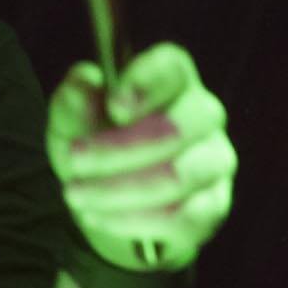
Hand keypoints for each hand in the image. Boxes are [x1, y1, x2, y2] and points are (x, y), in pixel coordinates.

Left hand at [46, 43, 235, 273]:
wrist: (110, 199)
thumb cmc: (94, 143)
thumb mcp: (71, 122)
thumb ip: (73, 103)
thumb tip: (82, 88)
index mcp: (170, 80)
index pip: (172, 67)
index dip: (145, 83)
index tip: (113, 106)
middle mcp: (202, 115)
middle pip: (177, 128)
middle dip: (119, 149)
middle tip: (74, 160)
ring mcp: (215, 160)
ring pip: (179, 176)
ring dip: (119, 190)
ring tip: (76, 195)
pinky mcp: (214, 204)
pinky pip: (182, 218)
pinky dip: (132, 221)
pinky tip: (98, 216)